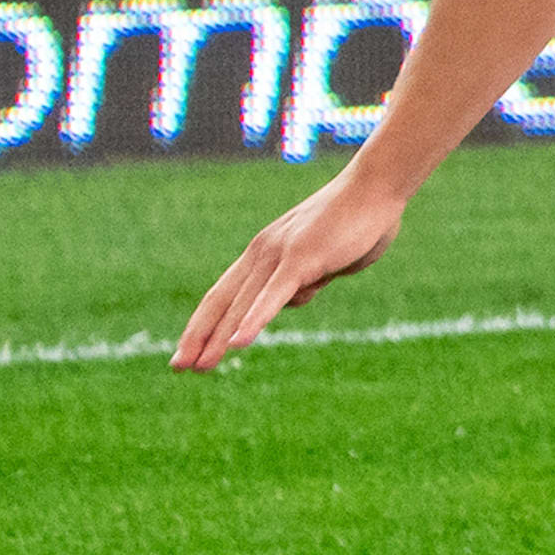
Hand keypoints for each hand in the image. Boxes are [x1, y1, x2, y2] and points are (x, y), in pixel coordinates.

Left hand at [171, 165, 410, 370]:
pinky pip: (273, 296)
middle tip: (179, 368)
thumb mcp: (325, 261)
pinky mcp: (301, 259)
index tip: (188, 351)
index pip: (224, 294)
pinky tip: (238, 343)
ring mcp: (279, 255)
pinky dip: (253, 319)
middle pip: (222, 302)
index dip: (204, 324)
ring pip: (242, 305)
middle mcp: (262, 252)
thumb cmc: (358, 222)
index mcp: (264, 252)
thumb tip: (296, 296)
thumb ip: (306, 279)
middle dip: (199, 338)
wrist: (376, 186)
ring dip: (219, 338)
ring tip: (201, 366)